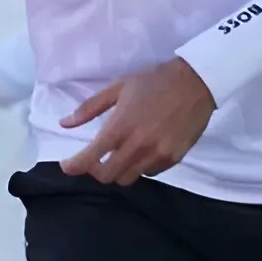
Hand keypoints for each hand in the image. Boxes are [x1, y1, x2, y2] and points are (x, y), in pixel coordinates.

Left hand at [59, 57, 216, 185]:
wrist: (196, 82)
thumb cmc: (154, 81)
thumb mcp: (118, 87)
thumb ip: (90, 108)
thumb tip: (65, 124)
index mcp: (120, 126)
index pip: (90, 158)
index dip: (73, 166)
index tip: (67, 166)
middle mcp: (137, 145)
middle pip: (107, 176)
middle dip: (95, 170)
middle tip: (95, 159)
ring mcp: (156, 154)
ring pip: (128, 178)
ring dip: (118, 170)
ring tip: (119, 155)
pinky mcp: (173, 158)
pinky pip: (149, 173)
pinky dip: (139, 167)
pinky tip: (141, 152)